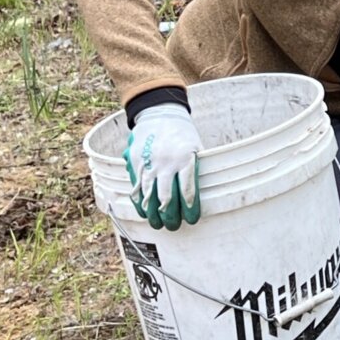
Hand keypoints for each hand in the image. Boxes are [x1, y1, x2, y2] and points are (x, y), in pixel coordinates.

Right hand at [124, 104, 202, 230]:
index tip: (192, 219)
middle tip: (174, 226)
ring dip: (153, 214)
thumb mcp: (196, 147)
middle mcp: (166, 163)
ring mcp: (149, 163)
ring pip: (149, 195)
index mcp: (185, 159)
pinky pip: (136, 187)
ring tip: (158, 224)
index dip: (189, 209)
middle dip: (170, 216)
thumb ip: (196, 169)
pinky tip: (144, 212)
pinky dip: (139, 202)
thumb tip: (202, 192)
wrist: (159, 113)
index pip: (188, 191)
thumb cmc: (182, 134)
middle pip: (167, 198)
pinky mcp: (136, 162)